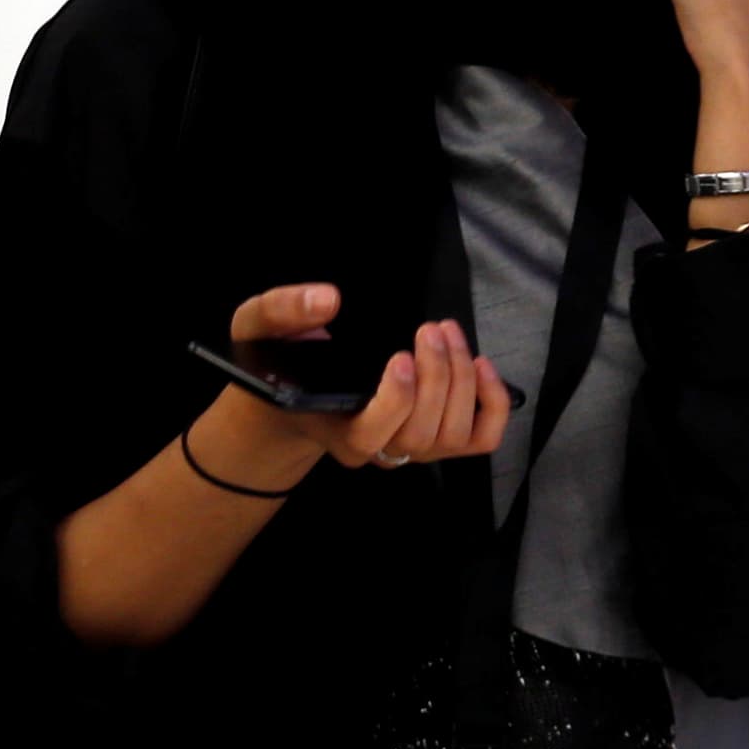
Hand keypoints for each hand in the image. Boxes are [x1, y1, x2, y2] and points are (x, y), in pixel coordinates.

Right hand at [192, 286, 510, 488]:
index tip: (401, 356)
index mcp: (335, 433)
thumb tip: (326, 299)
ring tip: (447, 332)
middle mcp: (378, 450)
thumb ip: (280, 312)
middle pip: (420, 434)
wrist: (292, 391)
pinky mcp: (440, 436)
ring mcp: (413, 447)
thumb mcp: (256, 328)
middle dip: (436, 378)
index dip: (395, 402)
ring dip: (460, 381)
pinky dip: (492, 403)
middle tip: (430, 328)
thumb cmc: (276, 363)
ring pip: (452, 436)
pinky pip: (480, 438)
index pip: (372, 436)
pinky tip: (480, 364)